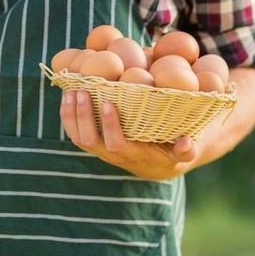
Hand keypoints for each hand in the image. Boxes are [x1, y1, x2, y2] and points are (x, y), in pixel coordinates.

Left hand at [59, 89, 198, 180]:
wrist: (157, 164)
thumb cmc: (173, 152)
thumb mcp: (185, 153)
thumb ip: (187, 150)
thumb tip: (186, 142)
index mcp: (134, 156)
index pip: (116, 144)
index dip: (109, 125)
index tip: (108, 102)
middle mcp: (113, 155)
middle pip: (89, 141)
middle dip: (82, 116)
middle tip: (81, 91)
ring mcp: (100, 149)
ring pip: (77, 137)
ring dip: (70, 115)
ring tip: (70, 90)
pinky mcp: (94, 142)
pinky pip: (74, 131)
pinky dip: (68, 114)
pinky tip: (67, 94)